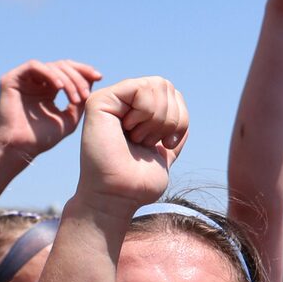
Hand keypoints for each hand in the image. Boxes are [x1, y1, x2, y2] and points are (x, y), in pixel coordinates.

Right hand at [0, 60, 100, 169]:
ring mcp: (23, 79)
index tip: (99, 77)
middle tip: (85, 94)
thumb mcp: (69, 118)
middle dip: (78, 77)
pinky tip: (59, 87)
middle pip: (62, 66)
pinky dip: (50, 74)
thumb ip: (80, 100)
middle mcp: (36, 82)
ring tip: (74, 98)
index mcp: (48, 89)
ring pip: (51, 66)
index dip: (83, 71)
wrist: (21, 148)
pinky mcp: (11, 79)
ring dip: (67, 79)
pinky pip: (34, 66)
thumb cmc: (42, 138)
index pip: (68, 71)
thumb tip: (92, 80)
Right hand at [73, 77, 188, 213]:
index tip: (166, 144)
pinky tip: (130, 130)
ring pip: (156, 85)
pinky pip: (140, 88)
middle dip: (168, 118)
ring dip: (156, 118)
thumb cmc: (137, 183)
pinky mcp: (100, 100)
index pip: (173, 95)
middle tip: (147, 142)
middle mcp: (124, 103)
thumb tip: (182, 114)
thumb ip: (173, 133)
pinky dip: (146, 111)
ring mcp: (111, 100)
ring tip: (137, 138)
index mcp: (138, 113)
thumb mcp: (164, 153)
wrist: (117, 196)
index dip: (180, 119)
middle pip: (166, 85)